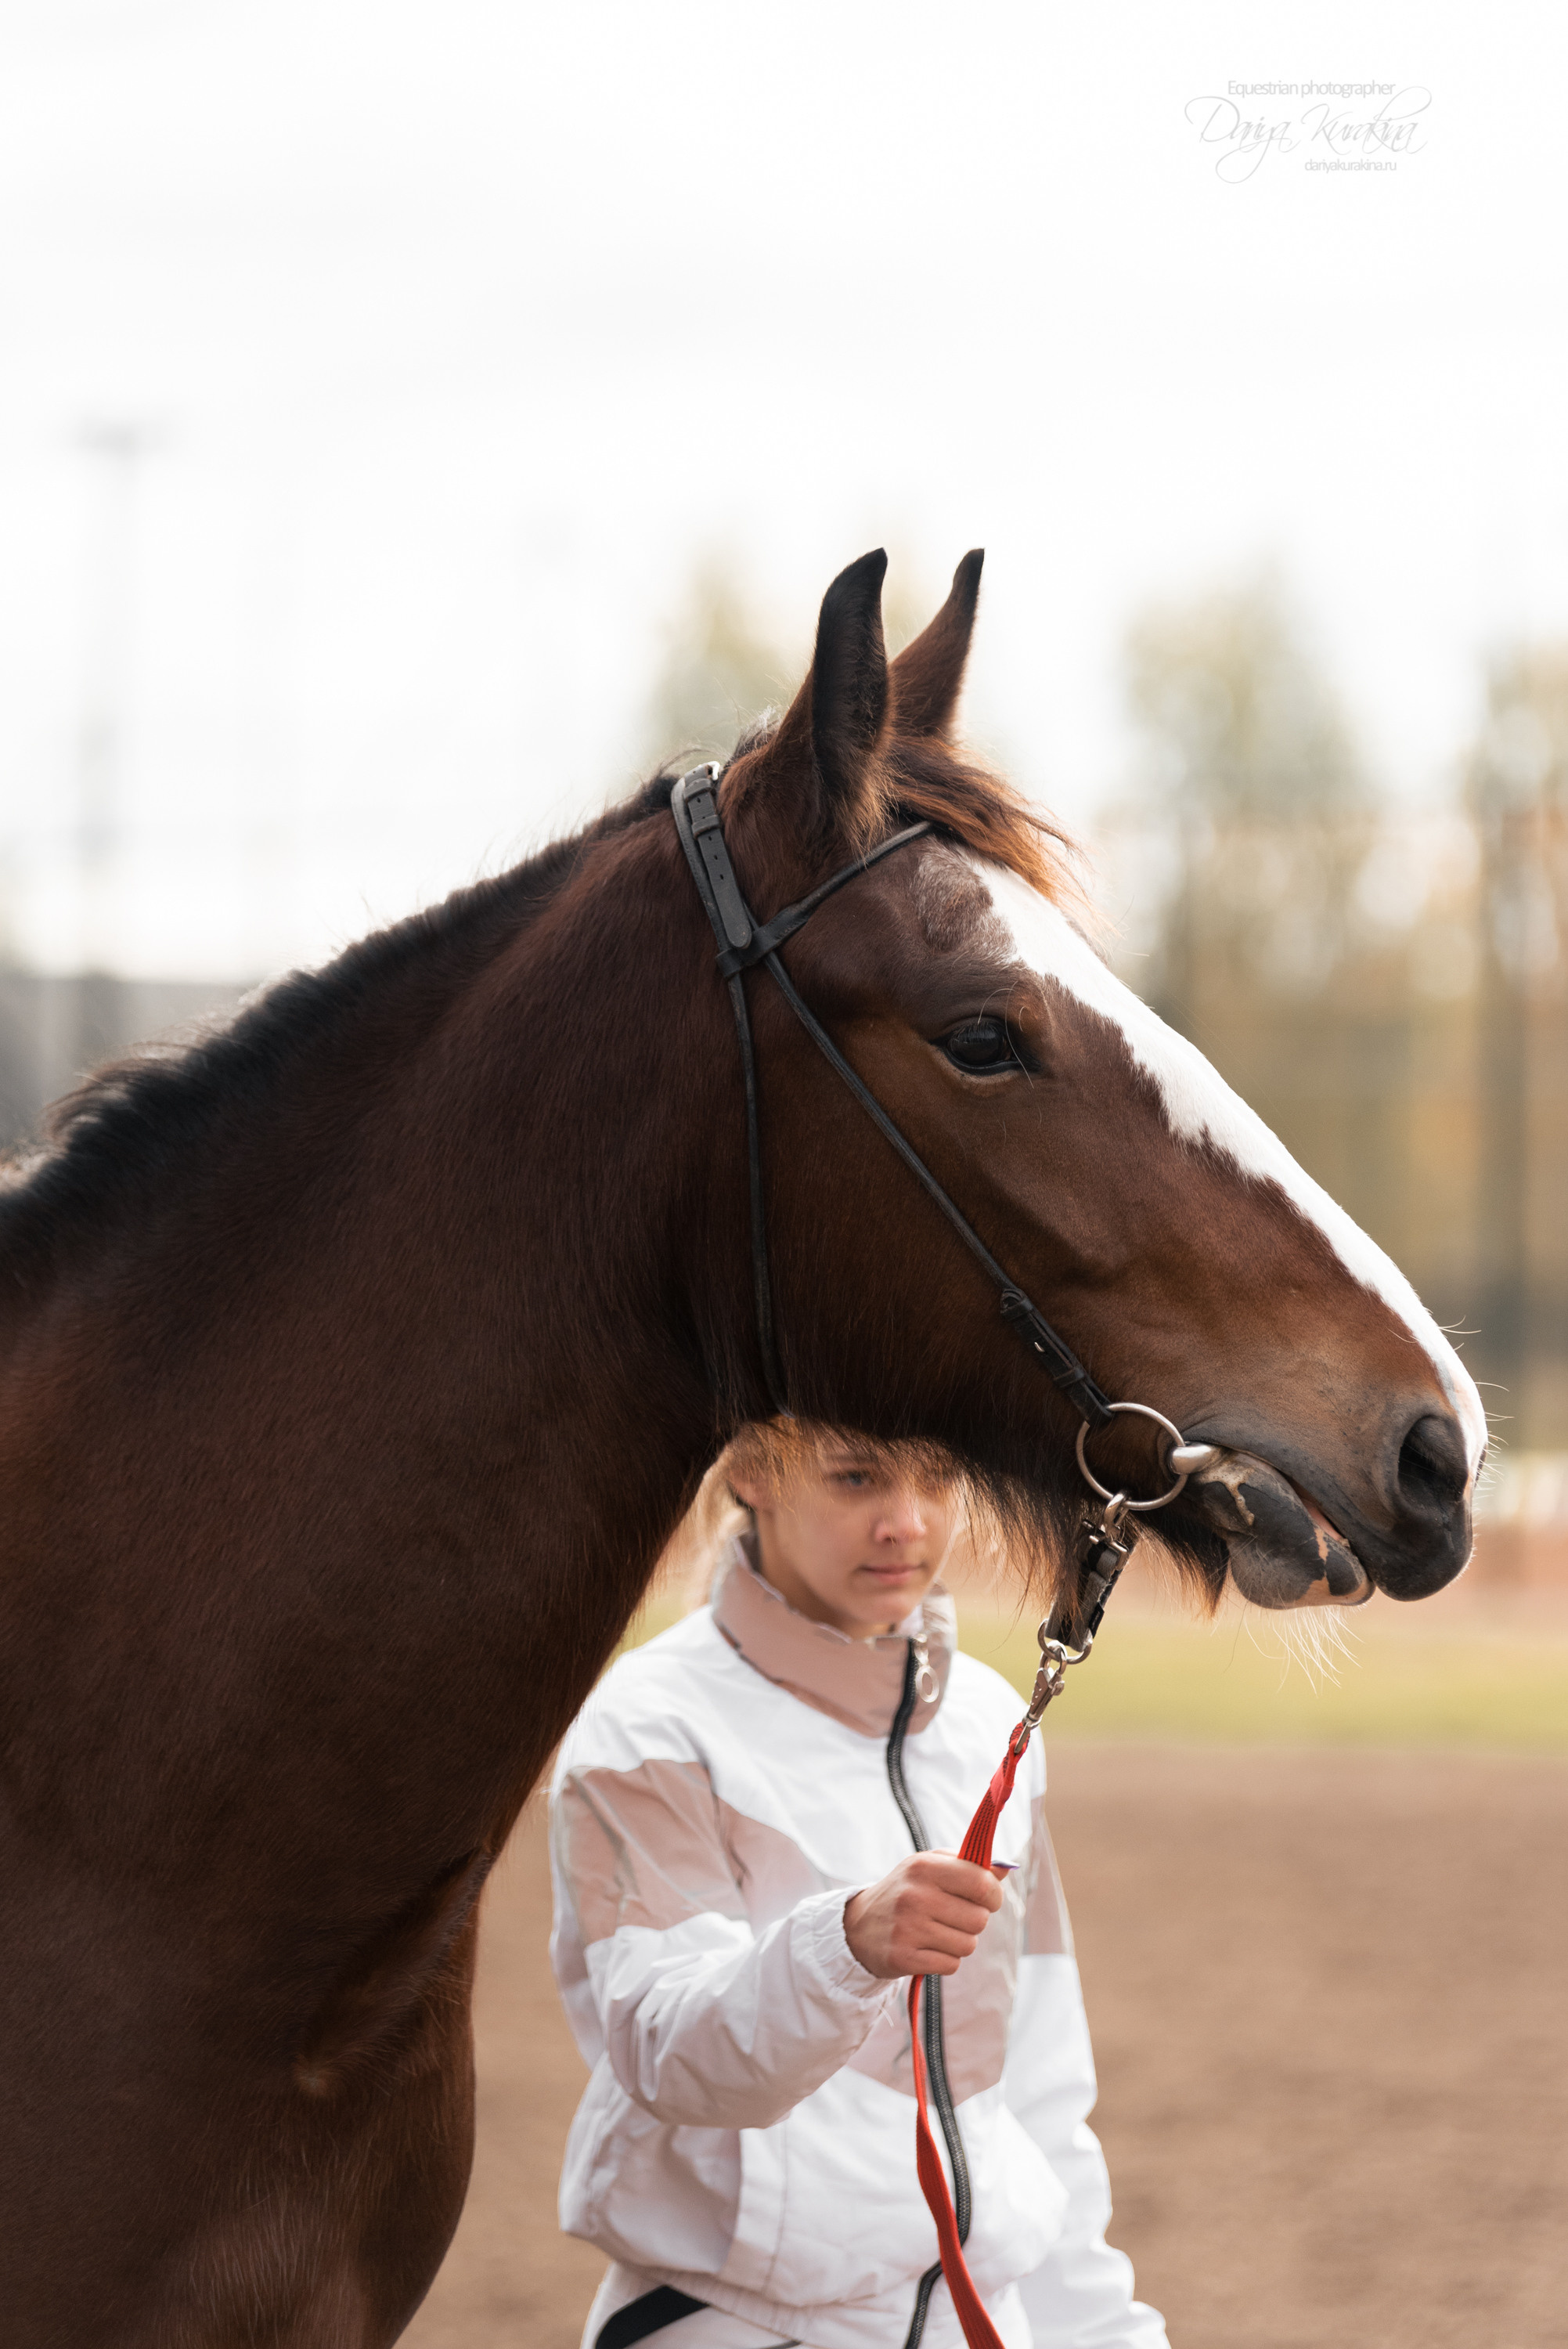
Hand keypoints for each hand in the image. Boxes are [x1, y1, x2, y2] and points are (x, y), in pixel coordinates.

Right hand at [843, 1851, 1003, 1978]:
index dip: (994, 1894)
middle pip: (979, 1919)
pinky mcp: (903, 1958)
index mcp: (924, 1867)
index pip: (981, 1882)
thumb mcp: (930, 1867)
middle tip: (954, 1917)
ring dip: (959, 1942)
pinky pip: (951, 1965)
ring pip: (967, 1945)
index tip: (988, 1899)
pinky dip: (945, 1960)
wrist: (859, 1927)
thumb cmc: (906, 1892)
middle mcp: (915, 1895)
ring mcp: (908, 1928)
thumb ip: (968, 1865)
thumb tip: (1006, 1869)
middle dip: (974, 1921)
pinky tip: (928, 1948)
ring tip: (938, 1932)